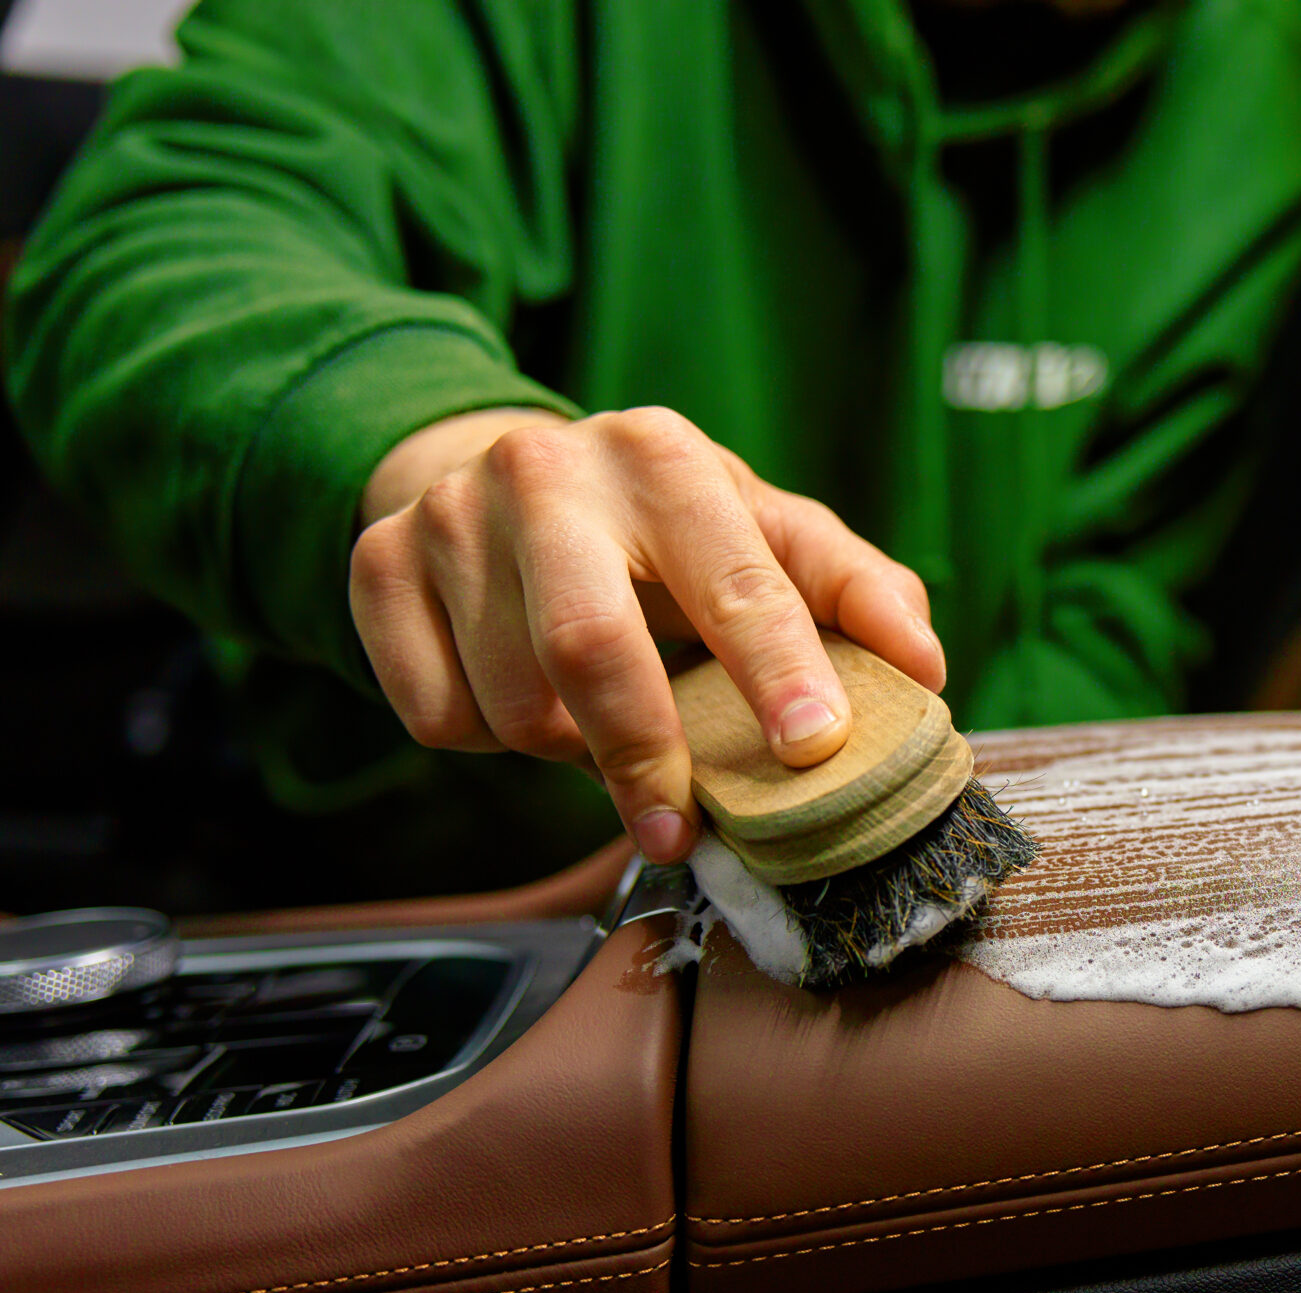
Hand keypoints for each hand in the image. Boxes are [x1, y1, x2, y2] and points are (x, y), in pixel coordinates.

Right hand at [350, 406, 944, 864]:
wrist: (501, 473)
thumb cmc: (664, 531)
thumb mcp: (764, 535)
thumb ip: (854, 590)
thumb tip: (925, 665)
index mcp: (663, 457)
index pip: (733, 575)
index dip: (778, 666)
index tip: (814, 746)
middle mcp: (547, 471)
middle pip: (588, 646)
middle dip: (645, 753)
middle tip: (682, 827)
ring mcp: (449, 516)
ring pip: (512, 702)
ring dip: (569, 751)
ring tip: (601, 723)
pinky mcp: (376, 566)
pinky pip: (436, 715)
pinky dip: (487, 740)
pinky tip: (520, 698)